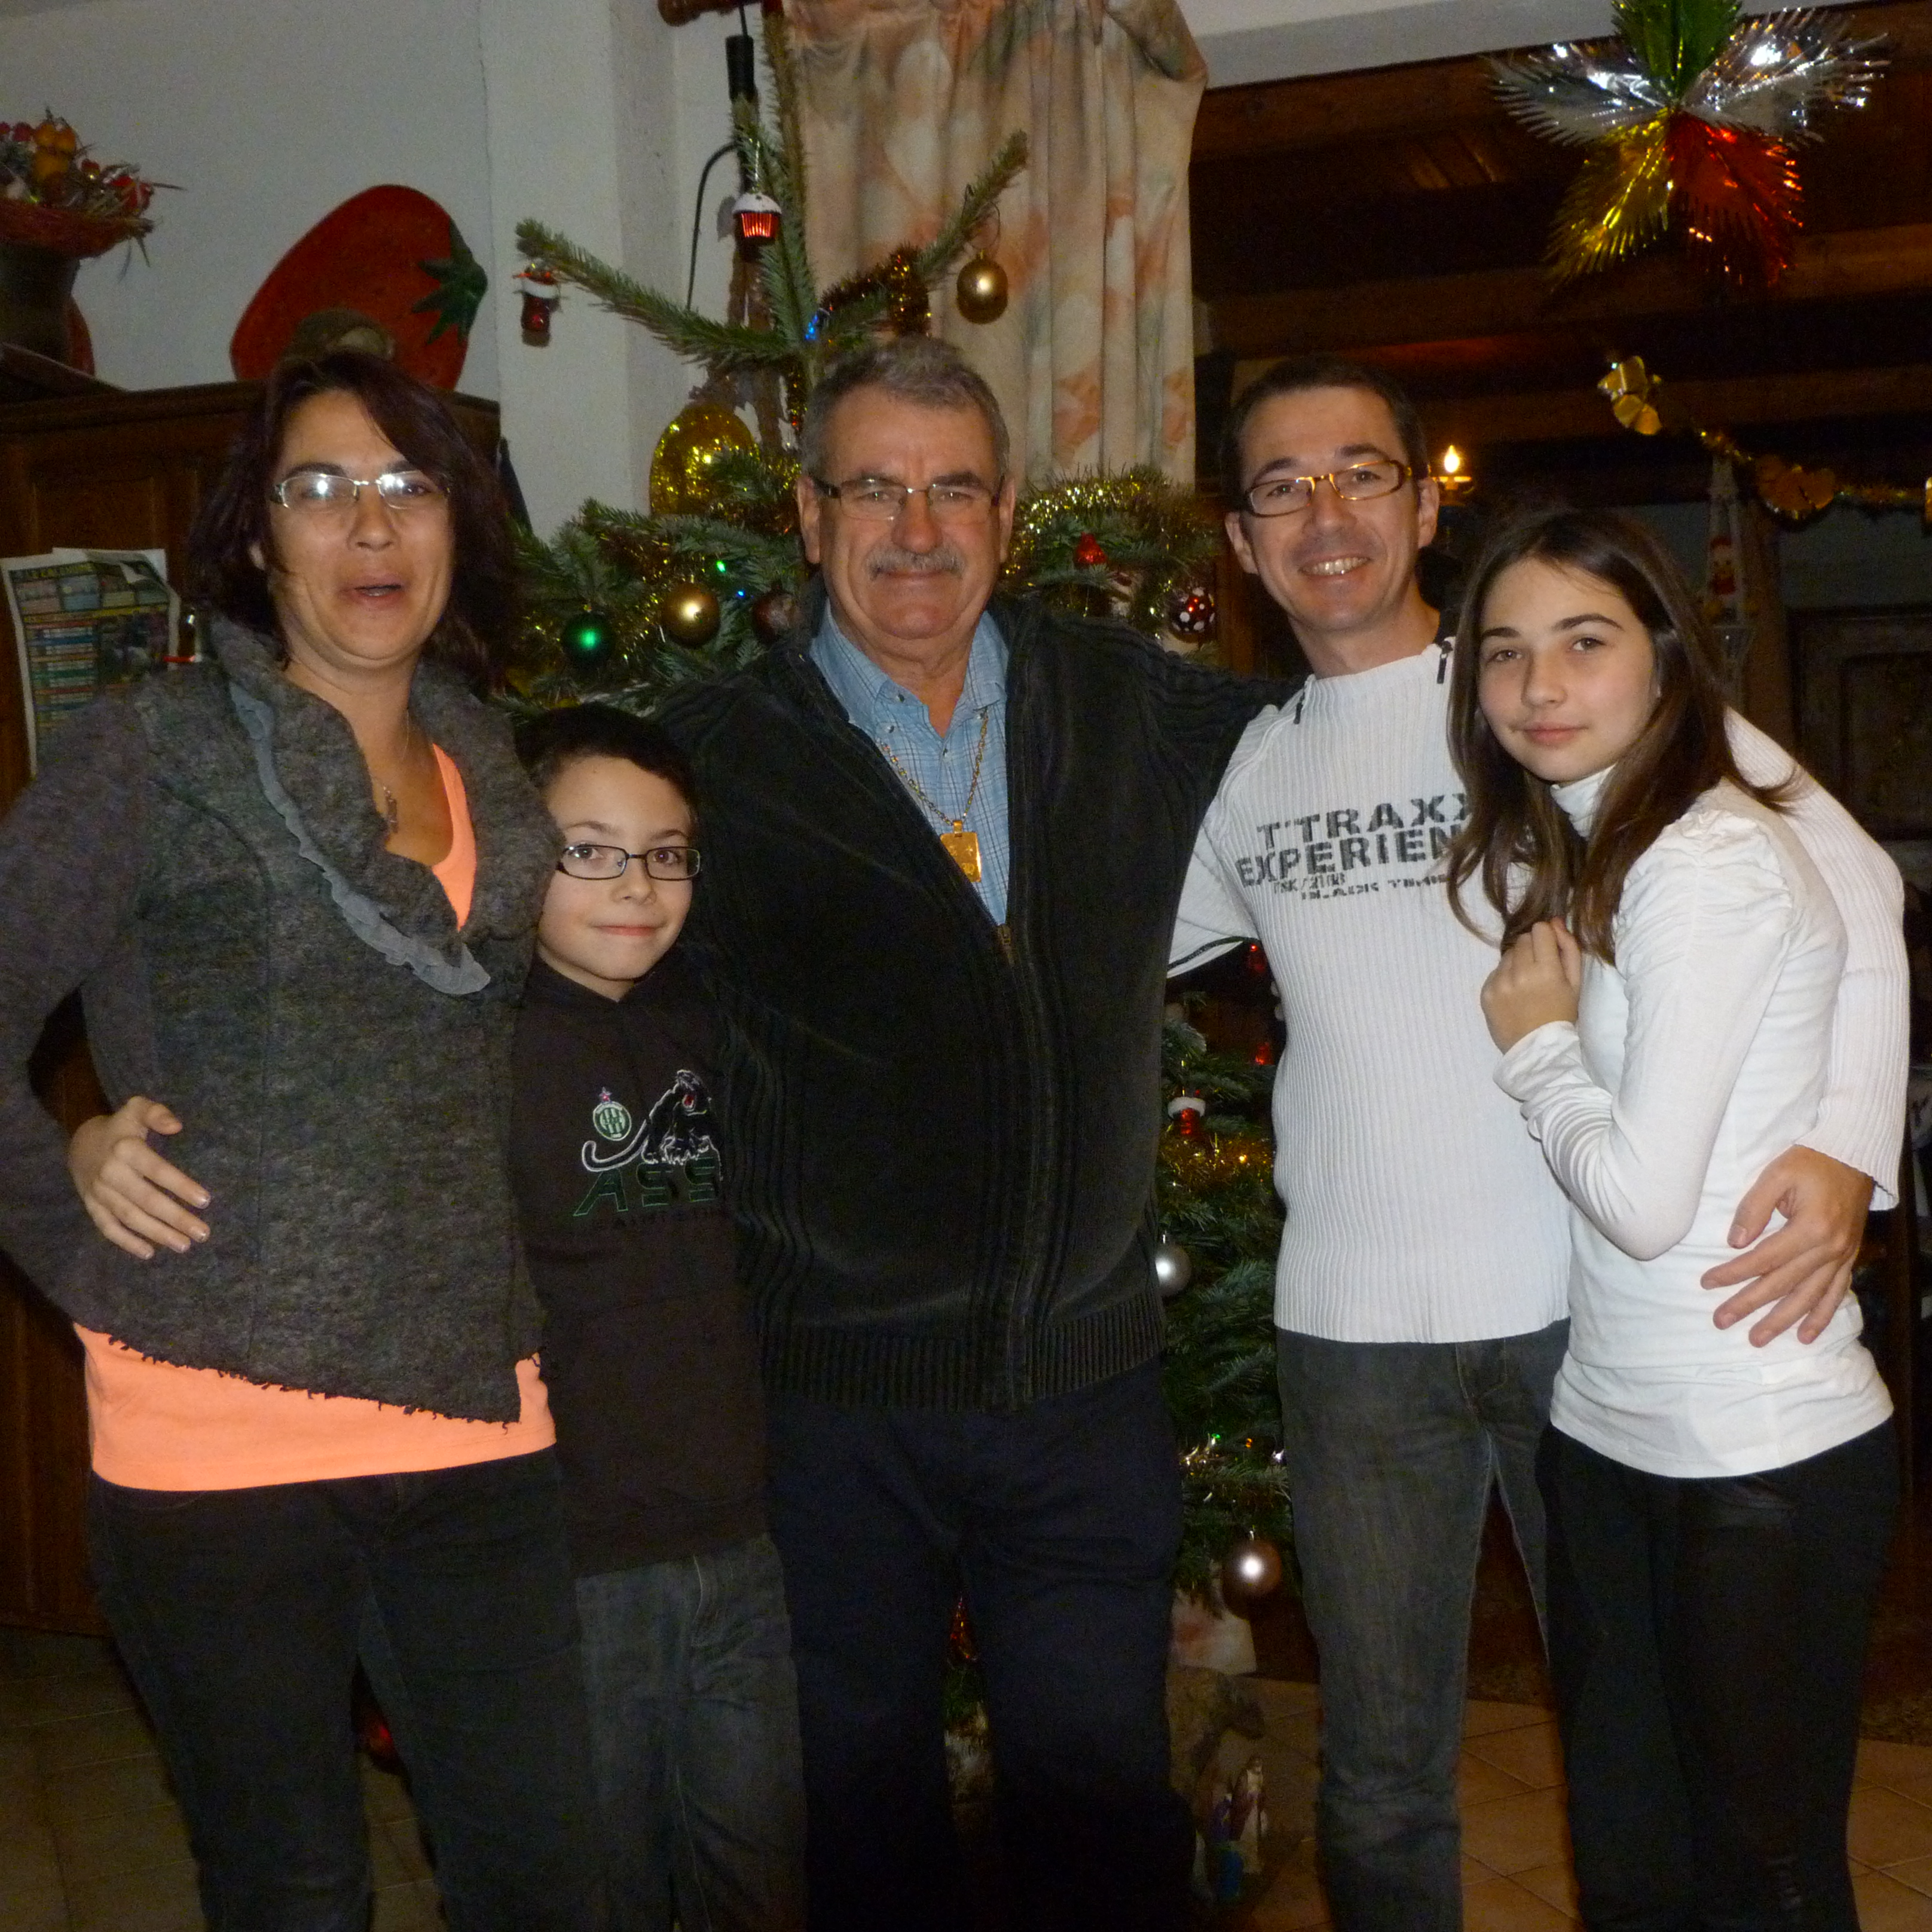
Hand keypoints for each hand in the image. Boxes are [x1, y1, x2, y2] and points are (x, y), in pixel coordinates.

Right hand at [67, 1097, 210, 1261]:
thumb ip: (157, 1113)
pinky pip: (108, 1228)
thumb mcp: (137, 1109)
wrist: (80, 1142)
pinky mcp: (92, 1206)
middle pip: (146, 1200)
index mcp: (125, 1149)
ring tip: (184, 1245)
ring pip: (130, 1218)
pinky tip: (149, 1252)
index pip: (157, 1170)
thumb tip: (177, 1126)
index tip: (205, 1201)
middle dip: (176, 1219)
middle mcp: (111, 1173)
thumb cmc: (121, 1127)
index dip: (180, 1186)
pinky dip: (127, 1242)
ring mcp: (99, 1193)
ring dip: (157, 1234)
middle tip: (202, 1233)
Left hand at [1481, 919, 1581, 1052]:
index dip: (1546, 938)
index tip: (1549, 951)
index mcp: (1546, 970)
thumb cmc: (1561, 1014)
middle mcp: (1520, 973)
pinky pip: (1495, 971)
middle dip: (1532, 949)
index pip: (1540, 929)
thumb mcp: (1575, 982)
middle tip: (1539, 970)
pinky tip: (1514, 994)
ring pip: (1507, 954)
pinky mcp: (1485, 992)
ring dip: (1517, 962)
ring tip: (1526, 984)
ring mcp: (1500, 983)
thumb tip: (1555, 921)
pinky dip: (1504, 977)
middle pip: (1522, 939)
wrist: (1536, 1048)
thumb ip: (1568, 948)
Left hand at [1703, 1146, 1871, 1345]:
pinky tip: (1806, 1335)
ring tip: (1757, 1338)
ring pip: (1809, 1297)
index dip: (1733, 1273)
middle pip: (1783, 1284)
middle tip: (1721, 1321)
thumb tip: (1734, 1242)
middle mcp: (1829, 1249)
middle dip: (1749, 1304)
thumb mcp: (1776, 1174)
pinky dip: (1821, 1316)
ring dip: (1782, 1320)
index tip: (1707, 1283)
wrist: (1855, 1156)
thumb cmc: (1811, 1162)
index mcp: (1810, 1228)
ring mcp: (1842, 1256)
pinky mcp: (1849, 1258)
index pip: (1763, 1259)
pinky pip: (1836, 1293)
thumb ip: (1754, 1208)